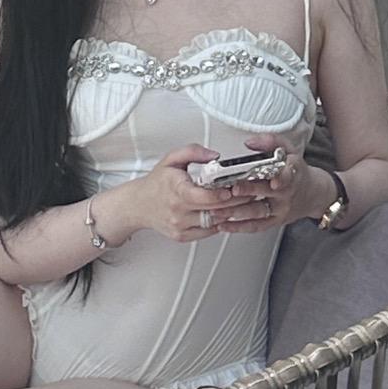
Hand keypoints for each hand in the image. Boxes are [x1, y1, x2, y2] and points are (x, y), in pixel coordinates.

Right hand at [117, 145, 251, 245]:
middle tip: (249, 193)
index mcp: (176, 190)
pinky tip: (224, 212)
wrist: (139, 205)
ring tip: (241, 202)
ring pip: (214, 223)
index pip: (205, 197)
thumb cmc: (157, 182)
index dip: (224, 194)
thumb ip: (193, 152)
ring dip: (230, 213)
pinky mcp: (182, 236)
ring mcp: (180, 226)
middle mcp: (178, 211)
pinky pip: (208, 231)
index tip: (235, 187)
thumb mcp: (172, 159)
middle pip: (215, 210)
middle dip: (236, 202)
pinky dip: (218, 222)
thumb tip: (215, 156)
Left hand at [205, 138, 303, 235]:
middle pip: (266, 192)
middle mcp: (285, 192)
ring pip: (257, 211)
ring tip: (218, 210)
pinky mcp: (274, 221)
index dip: (281, 178)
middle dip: (248, 191)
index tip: (273, 181)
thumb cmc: (296, 171)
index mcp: (290, 172)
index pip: (287, 175)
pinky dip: (239, 227)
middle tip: (232, 189)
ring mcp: (279, 209)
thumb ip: (271, 141)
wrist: (313, 194)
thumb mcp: (289, 150)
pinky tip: (224, 225)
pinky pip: (256, 226)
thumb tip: (250, 142)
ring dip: (236, 212)